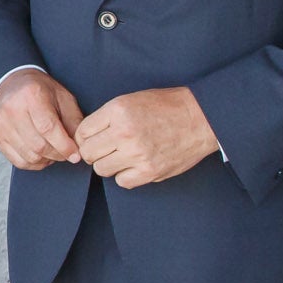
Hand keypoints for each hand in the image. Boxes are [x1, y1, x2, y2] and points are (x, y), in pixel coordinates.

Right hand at [0, 68, 86, 170]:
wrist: (10, 83)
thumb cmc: (39, 90)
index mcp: (31, 95)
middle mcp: (13, 110)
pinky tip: (42, 155)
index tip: (75, 154)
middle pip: (38, 145)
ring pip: (29, 156)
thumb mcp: (62, 97)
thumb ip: (73, 120)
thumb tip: (80, 145)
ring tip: (54, 151)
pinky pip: (19, 161)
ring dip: (47, 160)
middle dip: (58, 154)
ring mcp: (2, 125)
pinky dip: (34, 163)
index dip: (64, 145)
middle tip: (67, 153)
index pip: (48, 128)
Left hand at [76, 87, 219, 187]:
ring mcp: (137, 154)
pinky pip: (122, 182)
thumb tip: (86, 137)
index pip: (82, 132)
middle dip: (94, 152)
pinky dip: (125, 176)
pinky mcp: (150, 171)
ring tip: (122, 156)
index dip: (85, 137)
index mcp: (118, 111)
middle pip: (88, 153)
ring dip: (109, 164)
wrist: (200, 117)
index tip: (93, 139)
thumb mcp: (131, 100)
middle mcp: (124, 133)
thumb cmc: (166, 106)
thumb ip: (107, 118)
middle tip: (106, 149)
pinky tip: (134, 165)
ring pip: (102, 169)